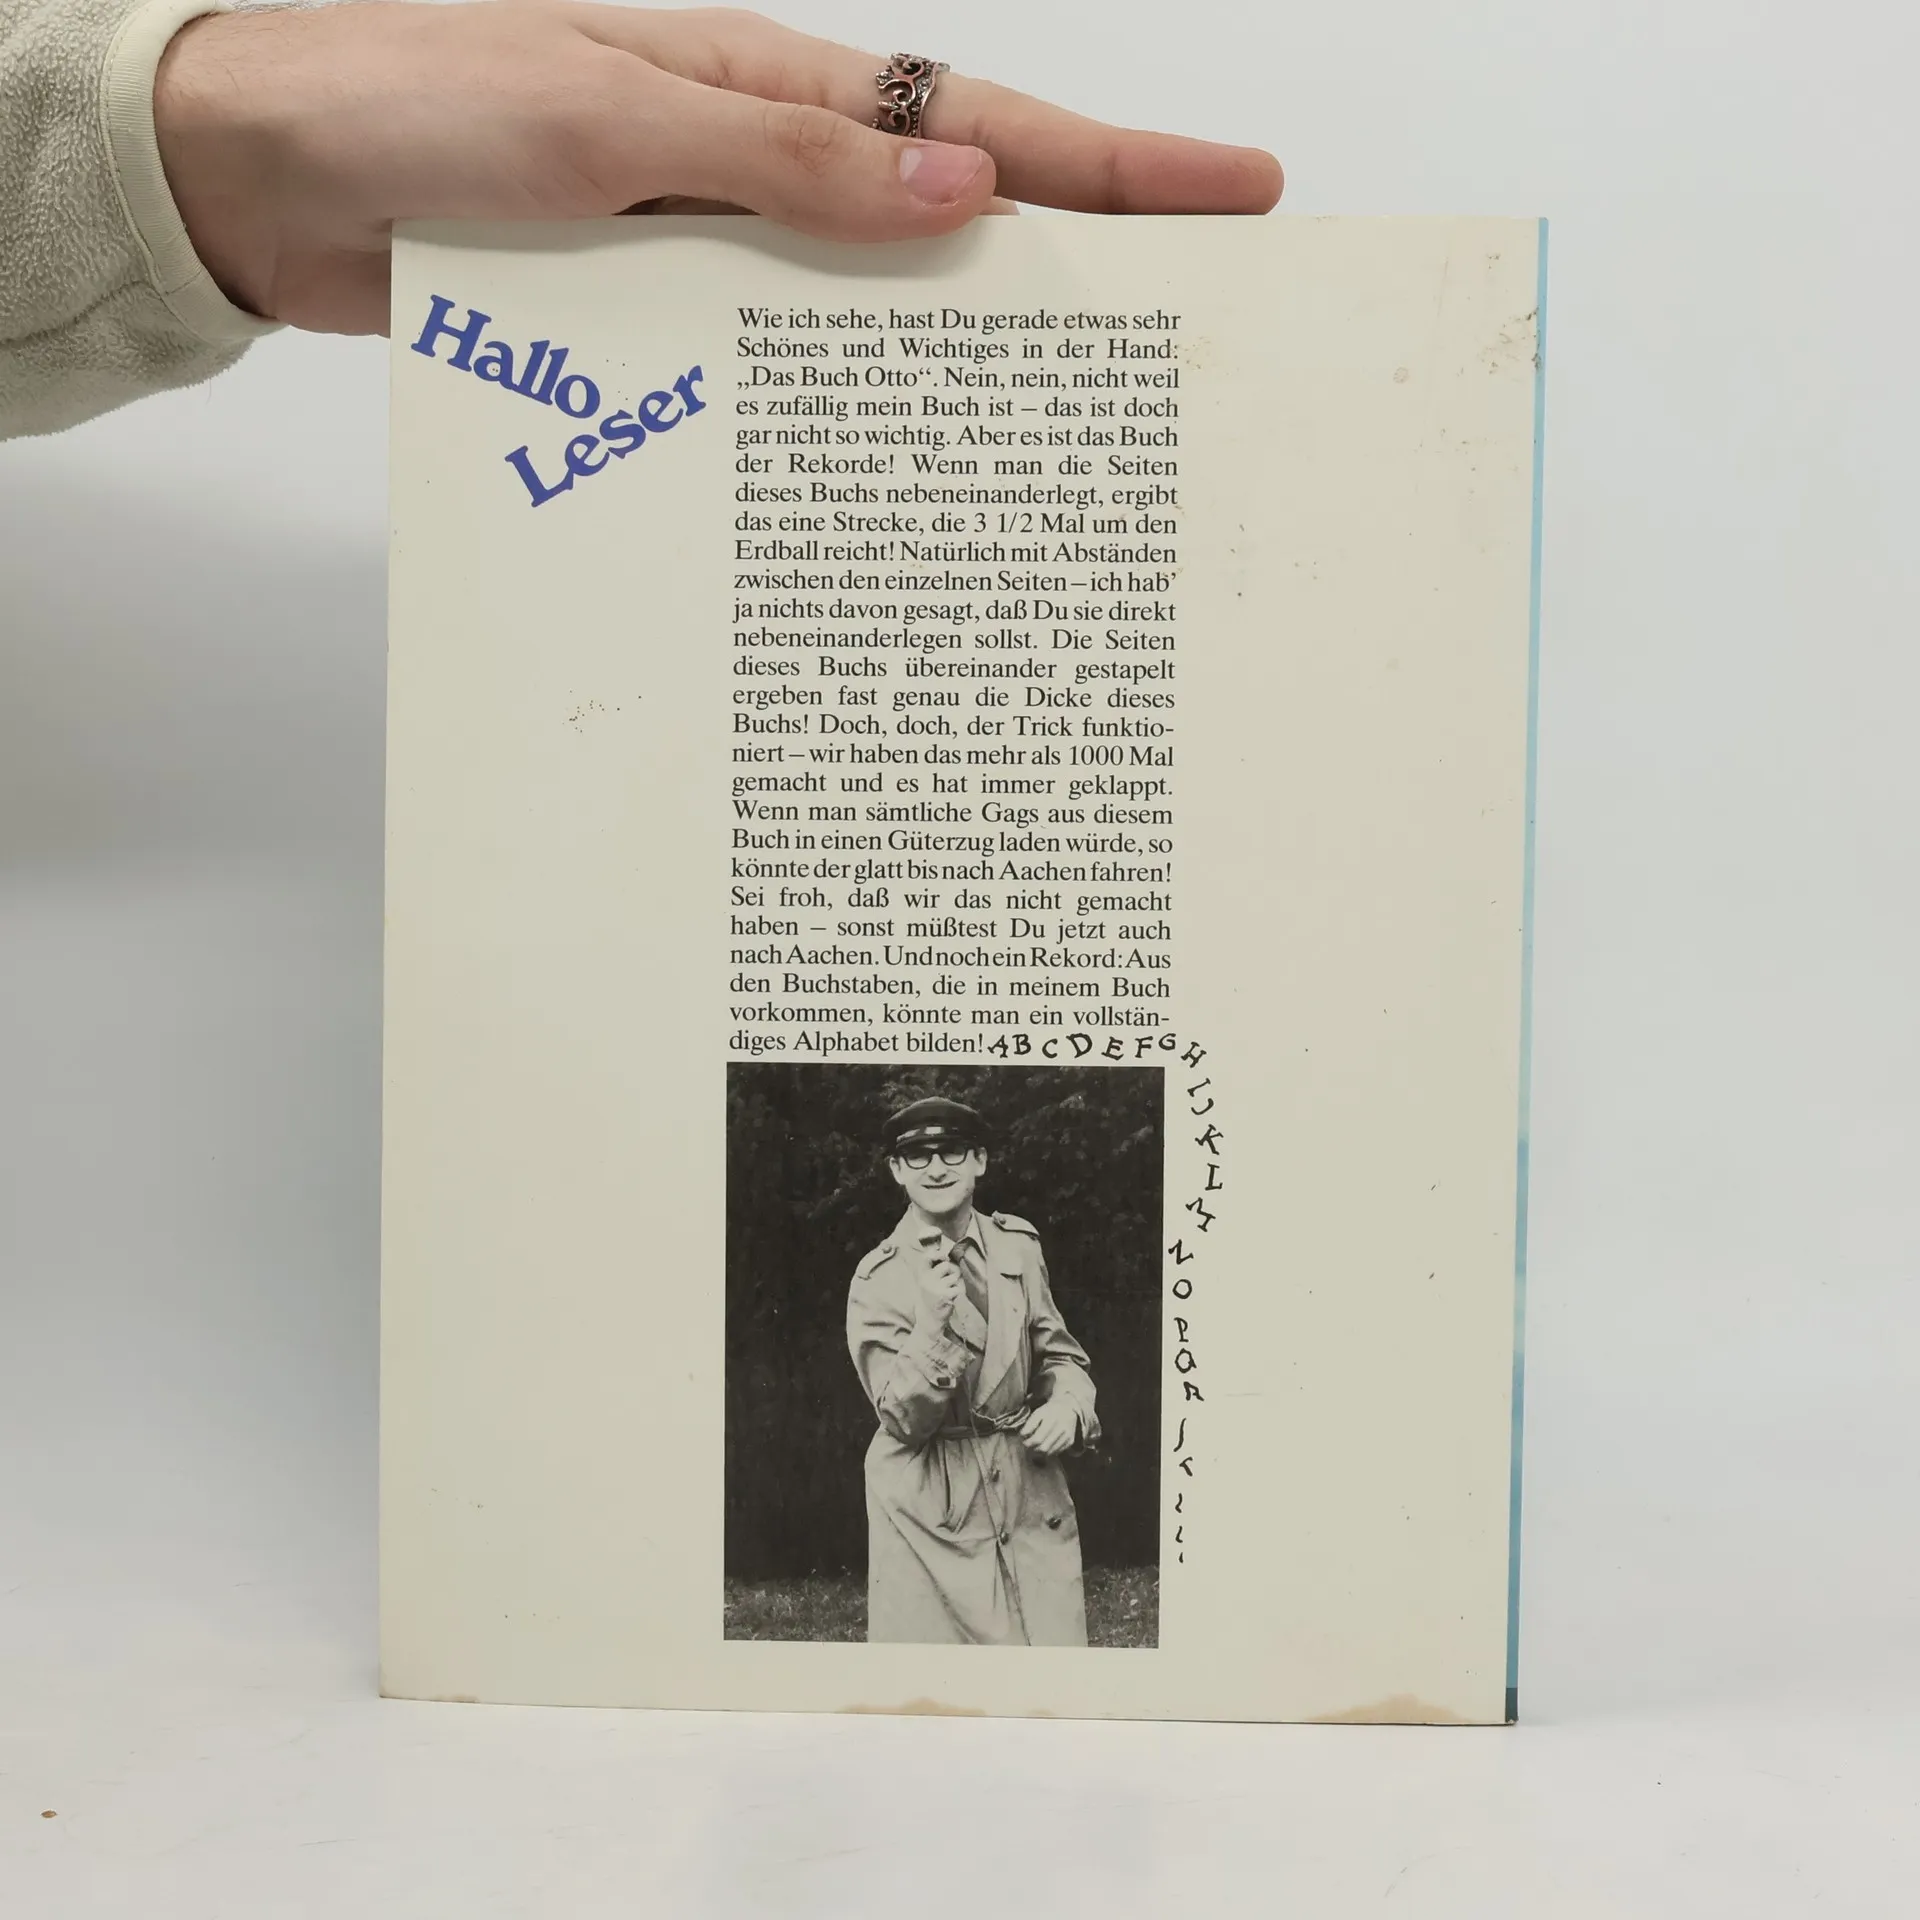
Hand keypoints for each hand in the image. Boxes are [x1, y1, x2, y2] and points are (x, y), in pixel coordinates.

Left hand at [152, 3, 1282, 333]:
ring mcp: (713, 255)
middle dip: (1081, 276)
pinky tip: (882, 479)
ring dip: (958, 371)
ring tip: (1071, 440)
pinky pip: (774, 375)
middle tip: (1195, 339)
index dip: (1115, 165)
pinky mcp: (659, 327)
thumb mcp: (604, 118)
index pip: (977, 127)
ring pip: (870, 321)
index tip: (1236, 193)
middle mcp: (758, 171)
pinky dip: (832, 420)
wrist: (266, 179)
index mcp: (767, 90)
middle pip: (953, 230)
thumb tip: (957, 192)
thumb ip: (776, 164)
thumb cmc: (413, 104)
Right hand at [918, 1259, 962, 1331]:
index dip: (937, 1254)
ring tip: (949, 1291)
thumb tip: (947, 1255)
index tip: (944, 1256)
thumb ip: (933, 1270)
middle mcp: (927, 1280)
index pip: (927, 1258)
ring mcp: (936, 1288)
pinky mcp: (945, 1296)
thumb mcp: (926, 1283)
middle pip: (947, 1265)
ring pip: (955, 1276)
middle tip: (949, 1281)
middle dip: (952, 1271)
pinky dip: (958, 1292)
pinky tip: (952, 1298)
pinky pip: (958, 1287)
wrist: (928, 1320)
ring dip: (956, 1282)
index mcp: (922, 1276)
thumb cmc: (930, 1299)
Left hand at [1016, 1400, 1078, 1459]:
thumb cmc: (1049, 1411)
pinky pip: (1057, 1452)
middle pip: (1044, 1448)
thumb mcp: (1038, 1412)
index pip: (1038, 1438)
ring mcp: (1067, 1436)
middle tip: (1030, 1446)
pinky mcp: (1071, 1441)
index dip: (1029, 1443)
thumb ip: (1030, 1424)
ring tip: (1036, 1445)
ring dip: (1041, 1452)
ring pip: (1050, 1452)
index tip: (1024, 1442)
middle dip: (1034, 1449)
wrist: (1067, 1407)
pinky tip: (1046, 1445)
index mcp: (1051, 1419)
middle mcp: (1061, 1428)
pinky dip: (1050, 1451)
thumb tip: (1022, 1435)